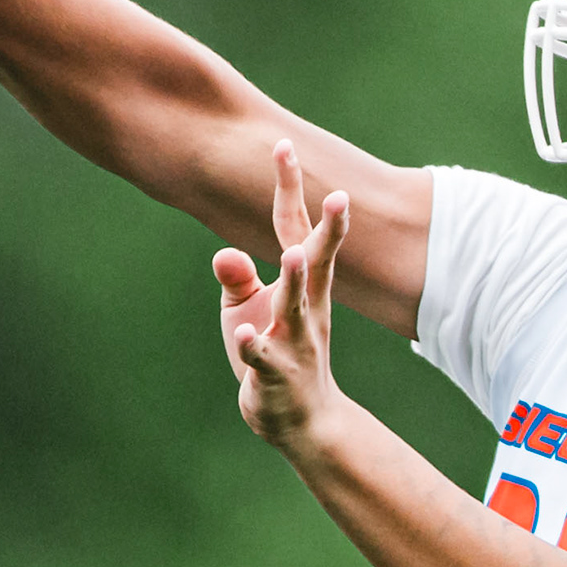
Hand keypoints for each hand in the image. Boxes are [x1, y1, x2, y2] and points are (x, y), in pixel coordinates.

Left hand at [214, 141, 349, 451]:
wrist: (300, 421)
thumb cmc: (273, 353)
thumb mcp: (247, 309)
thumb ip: (238, 277)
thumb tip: (225, 251)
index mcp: (301, 286)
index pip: (296, 230)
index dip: (290, 190)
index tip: (283, 145)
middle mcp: (306, 309)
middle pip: (318, 263)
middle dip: (329, 231)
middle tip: (342, 198)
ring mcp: (295, 343)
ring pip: (295, 308)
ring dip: (294, 282)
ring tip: (292, 256)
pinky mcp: (277, 376)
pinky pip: (265, 359)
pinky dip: (254, 346)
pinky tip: (244, 335)